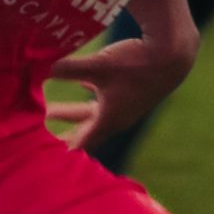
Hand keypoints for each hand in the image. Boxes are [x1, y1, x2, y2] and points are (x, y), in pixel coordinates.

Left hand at [44, 33, 196, 154]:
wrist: (172, 55)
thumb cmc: (136, 64)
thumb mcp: (98, 66)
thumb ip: (70, 69)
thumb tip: (45, 68)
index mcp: (108, 119)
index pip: (83, 142)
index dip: (64, 150)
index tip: (46, 158)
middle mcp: (116, 116)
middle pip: (84, 130)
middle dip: (63, 133)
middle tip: (41, 143)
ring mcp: (124, 104)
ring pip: (92, 113)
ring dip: (72, 112)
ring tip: (50, 111)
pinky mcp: (130, 90)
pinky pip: (104, 98)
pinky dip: (89, 95)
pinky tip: (83, 87)